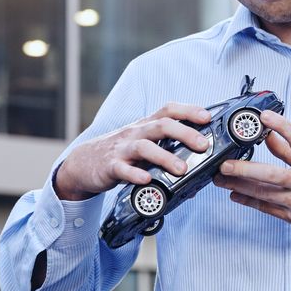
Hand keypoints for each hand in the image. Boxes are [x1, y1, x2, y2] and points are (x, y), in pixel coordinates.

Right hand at [54, 103, 212, 200]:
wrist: (83, 162)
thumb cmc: (121, 153)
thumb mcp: (144, 147)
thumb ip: (168, 155)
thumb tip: (199, 174)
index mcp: (146, 126)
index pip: (168, 110)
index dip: (188, 111)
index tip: (207, 117)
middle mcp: (136, 133)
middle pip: (161, 126)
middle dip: (185, 133)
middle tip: (203, 145)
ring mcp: (122, 149)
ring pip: (145, 147)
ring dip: (165, 157)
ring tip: (182, 169)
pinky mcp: (110, 166)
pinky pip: (123, 169)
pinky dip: (135, 174)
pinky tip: (147, 180)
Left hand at [213, 110, 290, 255]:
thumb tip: (270, 136)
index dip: (280, 126)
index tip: (264, 117)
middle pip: (270, 175)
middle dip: (244, 170)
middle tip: (225, 164)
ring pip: (262, 193)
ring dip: (239, 185)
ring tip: (221, 178)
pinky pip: (266, 208)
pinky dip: (248, 200)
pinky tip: (235, 194)